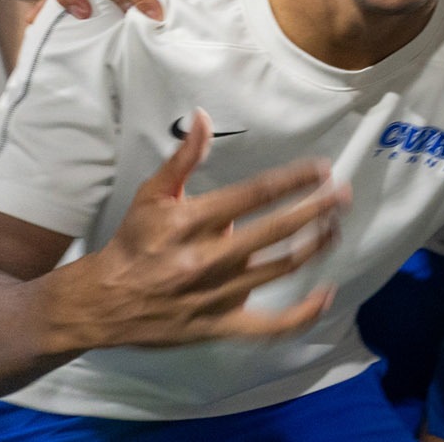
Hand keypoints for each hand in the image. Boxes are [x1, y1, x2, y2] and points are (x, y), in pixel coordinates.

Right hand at [49, 111, 346, 350]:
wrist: (101, 302)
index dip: (294, 179)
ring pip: (280, 268)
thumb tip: (202, 117)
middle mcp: (208, 257)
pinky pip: (269, 325)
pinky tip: (326, 294)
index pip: (255, 194)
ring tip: (335, 228)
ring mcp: (216, 294)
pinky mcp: (220, 325)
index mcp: (192, 221)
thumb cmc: (133, 243)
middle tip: (342, 194)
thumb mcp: (151, 195)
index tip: (321, 169)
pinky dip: (302, 313)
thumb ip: (183, 158)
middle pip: (277, 230)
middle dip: (316, 209)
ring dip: (315, 246)